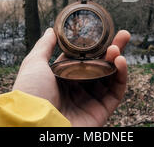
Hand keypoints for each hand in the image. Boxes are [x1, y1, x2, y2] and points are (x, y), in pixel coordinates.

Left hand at [12, 28, 129, 126]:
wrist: (35, 123)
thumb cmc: (30, 93)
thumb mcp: (34, 64)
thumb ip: (44, 46)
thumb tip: (52, 30)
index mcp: (62, 77)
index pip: (83, 58)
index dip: (94, 45)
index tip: (103, 31)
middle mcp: (77, 88)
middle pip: (100, 66)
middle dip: (113, 49)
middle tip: (123, 34)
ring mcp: (90, 100)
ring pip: (110, 77)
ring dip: (117, 60)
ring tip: (117, 48)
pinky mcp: (100, 111)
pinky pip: (116, 92)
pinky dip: (121, 76)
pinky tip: (120, 61)